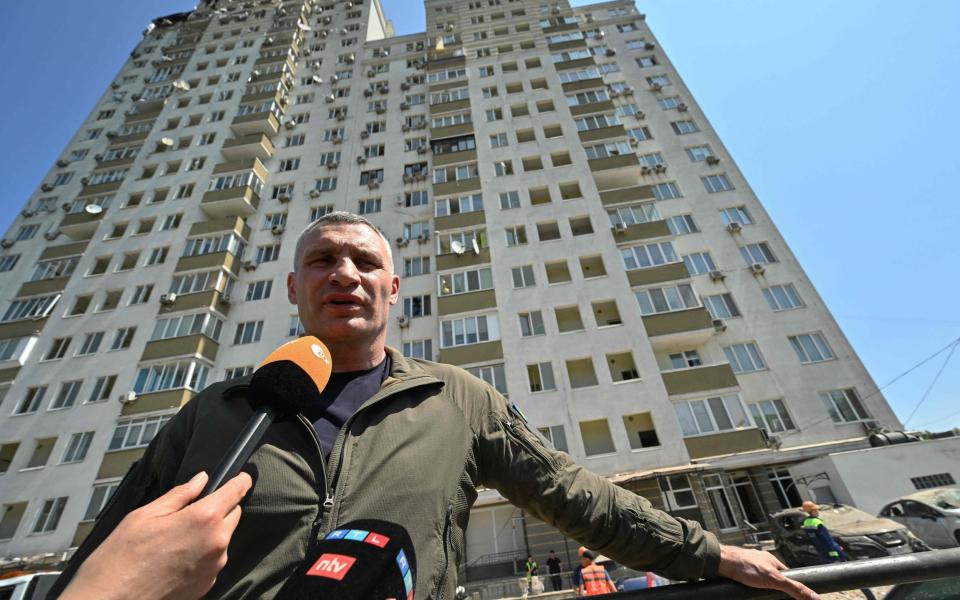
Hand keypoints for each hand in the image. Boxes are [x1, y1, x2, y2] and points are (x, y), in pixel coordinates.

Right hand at [60, 471, 252, 599]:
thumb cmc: (122, 558)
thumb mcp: (146, 515)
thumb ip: (180, 495)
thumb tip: (201, 480)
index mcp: (203, 518)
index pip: (237, 491)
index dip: (240, 480)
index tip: (241, 477)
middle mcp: (216, 542)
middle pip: (233, 514)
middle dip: (219, 508)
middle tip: (191, 512)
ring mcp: (214, 566)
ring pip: (223, 538)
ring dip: (210, 533)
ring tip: (176, 539)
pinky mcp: (208, 583)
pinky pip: (214, 559)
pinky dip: (203, 554)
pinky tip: (177, 557)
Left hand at [717, 544, 818, 599]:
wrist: (719, 562)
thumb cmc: (745, 566)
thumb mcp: (773, 579)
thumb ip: (793, 588)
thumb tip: (814, 596)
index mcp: (772, 561)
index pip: (787, 576)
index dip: (790, 587)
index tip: (793, 597)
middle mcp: (760, 563)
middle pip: (772, 579)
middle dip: (774, 589)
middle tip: (774, 597)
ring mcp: (748, 567)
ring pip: (759, 582)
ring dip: (761, 590)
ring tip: (761, 596)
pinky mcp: (738, 573)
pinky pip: (747, 583)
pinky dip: (750, 589)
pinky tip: (749, 593)